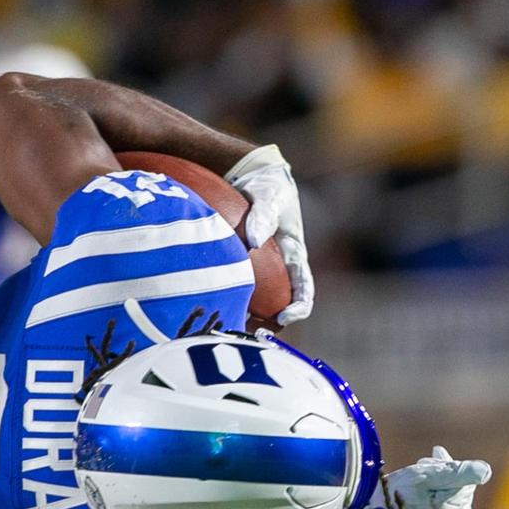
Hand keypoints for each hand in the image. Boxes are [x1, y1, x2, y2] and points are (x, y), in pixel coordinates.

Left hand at [224, 144, 313, 325]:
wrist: (250, 174)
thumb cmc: (266, 183)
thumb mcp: (269, 194)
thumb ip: (263, 215)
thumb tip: (255, 241)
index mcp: (293, 255)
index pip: (303, 289)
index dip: (298, 308)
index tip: (284, 319)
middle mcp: (279, 268)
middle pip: (278, 306)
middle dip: (267, 326)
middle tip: (248, 334)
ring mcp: (260, 269)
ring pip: (255, 304)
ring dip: (243, 319)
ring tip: (225, 328)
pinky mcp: (240, 267)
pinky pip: (233, 289)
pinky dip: (224, 299)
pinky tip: (205, 305)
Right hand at [375, 446, 491, 508]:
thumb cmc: (393, 495)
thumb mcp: (424, 477)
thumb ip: (456, 473)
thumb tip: (486, 471)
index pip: (464, 481)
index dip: (448, 466)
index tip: (431, 456)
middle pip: (460, 490)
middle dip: (444, 475)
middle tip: (422, 465)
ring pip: (453, 498)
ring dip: (439, 484)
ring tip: (419, 479)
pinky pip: (448, 508)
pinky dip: (437, 497)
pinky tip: (422, 492)